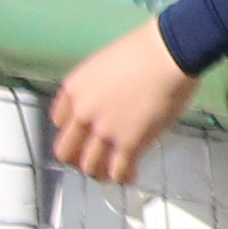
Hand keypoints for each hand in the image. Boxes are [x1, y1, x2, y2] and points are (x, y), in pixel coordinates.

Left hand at [46, 26, 196, 185]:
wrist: (169, 53)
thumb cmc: (146, 51)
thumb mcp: (105, 66)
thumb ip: (100, 89)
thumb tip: (114, 104)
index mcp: (73, 90)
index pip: (59, 122)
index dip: (74, 132)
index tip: (88, 135)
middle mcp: (82, 113)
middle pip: (67, 151)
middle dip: (80, 159)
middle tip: (96, 161)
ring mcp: (104, 130)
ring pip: (90, 166)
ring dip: (100, 173)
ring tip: (113, 174)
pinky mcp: (129, 142)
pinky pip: (119, 169)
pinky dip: (123, 177)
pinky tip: (131, 177)